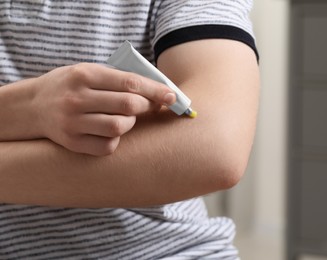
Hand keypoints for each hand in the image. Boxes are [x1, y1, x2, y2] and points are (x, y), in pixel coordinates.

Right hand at [32, 63, 175, 155]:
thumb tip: (156, 89)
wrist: (32, 106)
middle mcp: (77, 99)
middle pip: (128, 106)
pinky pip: (107, 146)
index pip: (130, 83)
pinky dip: (116, 139)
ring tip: (126, 117)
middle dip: (148, 106)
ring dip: (131, 122)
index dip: (156, 90)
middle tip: (151, 106)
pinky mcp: (72, 142)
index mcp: (85, 75)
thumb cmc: (69, 86)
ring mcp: (73, 123)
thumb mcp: (88, 71)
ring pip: (119, 127)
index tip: (172, 96)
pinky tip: (111, 131)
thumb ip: (117, 78)